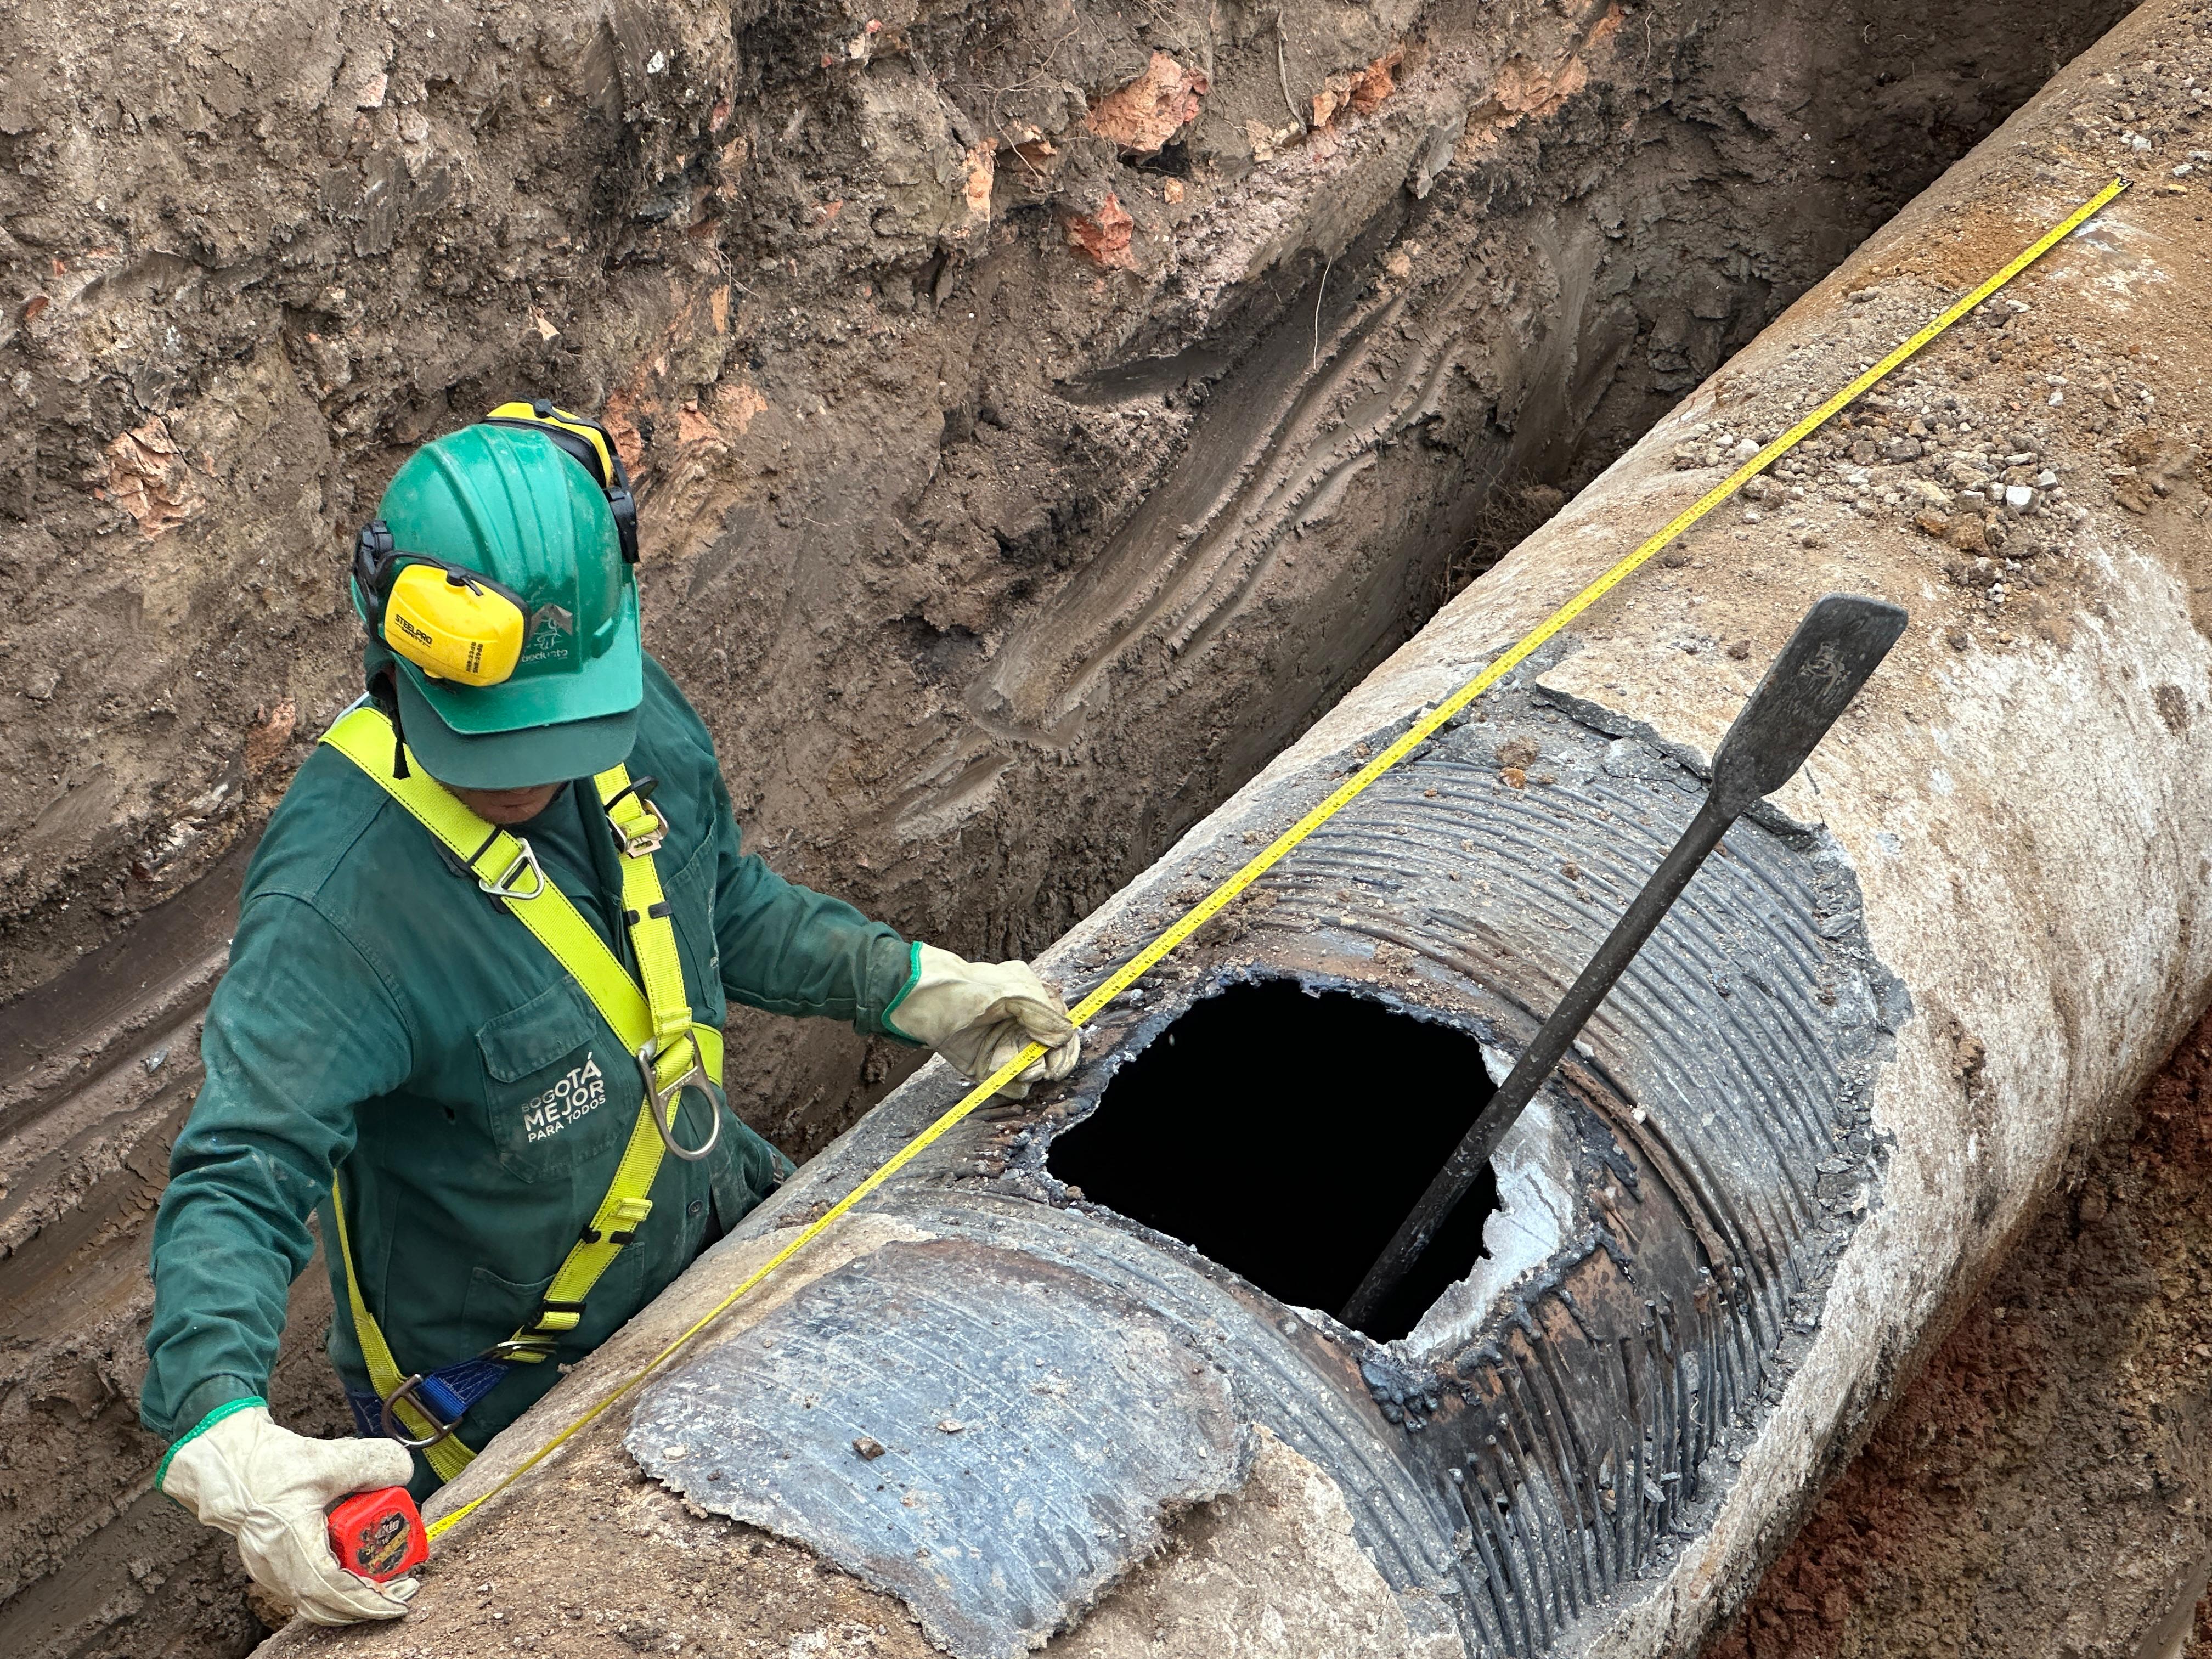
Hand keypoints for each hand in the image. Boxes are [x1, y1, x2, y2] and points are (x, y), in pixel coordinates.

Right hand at [159, 1403, 418, 1624]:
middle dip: (367, 1603)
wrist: (226, 1465)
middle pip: (325, 1605)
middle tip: (403, 1589)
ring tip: (386, 1582)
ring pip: (315, 1602)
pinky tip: (358, 1572)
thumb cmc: (269, 1463)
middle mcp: (274, 1566)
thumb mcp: (328, 1456)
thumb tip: (404, 1474)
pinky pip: (306, 1591)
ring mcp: (269, 1571)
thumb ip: (372, 1462)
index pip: (330, 1588)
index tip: (401, 1599)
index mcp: (287, 1541)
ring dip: (351, 1597)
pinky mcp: (271, 1568)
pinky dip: (334, 1589)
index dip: (367, 1599)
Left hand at [890, 944, 1080, 1097]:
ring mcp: (1006, 1047)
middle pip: (1050, 1058)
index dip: (1065, 1051)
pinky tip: (991, 1072)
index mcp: (1034, 1003)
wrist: (920, 1002)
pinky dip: (1004, 1084)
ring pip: (1030, 1074)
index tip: (1057, 1065)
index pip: (1064, 1032)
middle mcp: (1023, 1027)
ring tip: (997, 1062)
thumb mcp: (1011, 991)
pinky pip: (1008, 1086)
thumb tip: (1066, 1035)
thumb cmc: (964, 988)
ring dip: (1018, 1073)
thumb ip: (1044, 1013)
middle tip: (1028, 1068)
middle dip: (1041, 1065)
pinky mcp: (988, 1066)